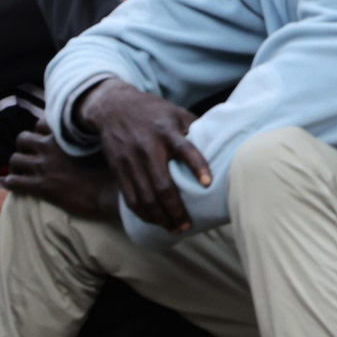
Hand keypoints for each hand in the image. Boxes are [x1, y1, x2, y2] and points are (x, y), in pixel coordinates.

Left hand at [5, 126, 124, 220]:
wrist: (107, 190)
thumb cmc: (107, 167)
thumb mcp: (97, 142)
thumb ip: (84, 134)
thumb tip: (84, 130)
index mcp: (63, 134)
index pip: (39, 123)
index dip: (37, 132)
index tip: (40, 139)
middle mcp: (50, 147)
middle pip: (22, 139)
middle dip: (22, 147)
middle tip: (27, 156)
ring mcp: (44, 166)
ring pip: (15, 160)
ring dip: (15, 165)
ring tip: (20, 171)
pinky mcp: (41, 186)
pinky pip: (14, 181)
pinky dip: (10, 182)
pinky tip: (12, 184)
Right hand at [75, 79, 209, 232]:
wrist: (114, 108)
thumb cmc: (153, 112)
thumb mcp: (176, 112)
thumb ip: (195, 128)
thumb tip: (222, 141)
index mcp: (166, 131)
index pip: (185, 149)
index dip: (198, 166)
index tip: (208, 183)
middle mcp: (148, 147)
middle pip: (162, 184)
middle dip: (176, 209)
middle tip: (188, 225)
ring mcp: (131, 160)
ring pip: (145, 196)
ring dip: (160, 217)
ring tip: (174, 229)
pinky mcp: (118, 170)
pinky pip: (130, 198)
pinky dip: (143, 214)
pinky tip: (155, 222)